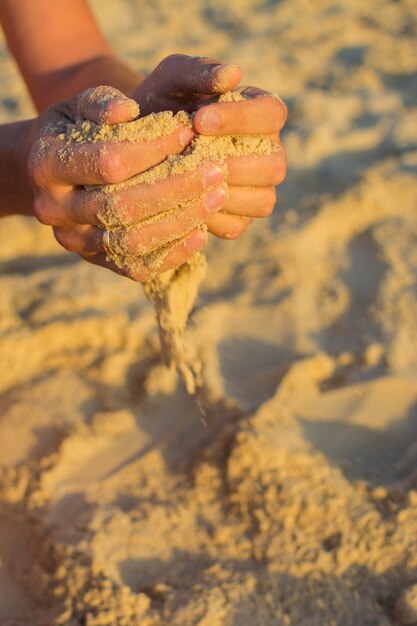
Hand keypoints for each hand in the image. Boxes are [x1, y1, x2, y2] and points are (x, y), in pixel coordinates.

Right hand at [28, 86, 226, 280]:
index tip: (190, 133)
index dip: (154, 149)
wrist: (52, 171)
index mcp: (45, 164)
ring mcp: (73, 240)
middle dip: (176, 188)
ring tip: (217, 198)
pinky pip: (135, 266)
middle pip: (122, 207)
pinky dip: (171, 253)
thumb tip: (127, 110)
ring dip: (179, 222)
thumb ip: (102, 102)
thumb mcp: (80, 105)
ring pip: (131, 242)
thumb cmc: (74, 129)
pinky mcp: (94, 260)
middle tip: (216, 171)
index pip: (110, 163)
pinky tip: (201, 233)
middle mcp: (53, 209)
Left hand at [132, 55, 286, 239]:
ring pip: (263, 200)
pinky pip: (237, 226)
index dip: (241, 120)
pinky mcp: (238, 220)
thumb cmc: (159, 104)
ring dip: (223, 192)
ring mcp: (256, 190)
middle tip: (192, 156)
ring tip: (186, 179)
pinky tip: (183, 203)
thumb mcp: (171, 80)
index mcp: (260, 114)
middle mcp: (267, 153)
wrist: (135, 147)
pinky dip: (211, 218)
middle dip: (232, 161)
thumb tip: (234, 73)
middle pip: (275, 164)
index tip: (200, 120)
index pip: (272, 114)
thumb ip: (199, 71)